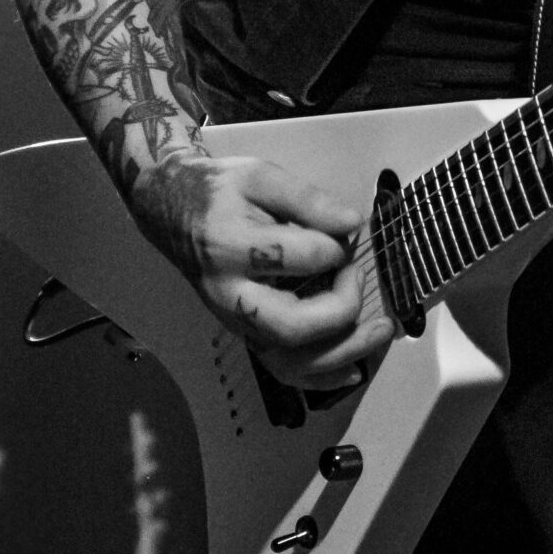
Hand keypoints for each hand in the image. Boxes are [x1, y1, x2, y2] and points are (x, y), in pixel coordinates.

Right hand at [128, 151, 393, 391]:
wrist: (172, 214)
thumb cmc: (219, 194)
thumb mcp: (260, 176)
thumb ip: (307, 198)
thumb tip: (352, 222)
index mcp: (231, 247)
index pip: (298, 257)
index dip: (335, 245)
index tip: (344, 230)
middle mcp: (230, 294)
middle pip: (291, 325)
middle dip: (343, 306)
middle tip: (356, 274)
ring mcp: (236, 321)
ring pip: (290, 360)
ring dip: (343, 351)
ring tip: (379, 330)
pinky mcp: (245, 333)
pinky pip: (282, 371)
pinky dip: (321, 377)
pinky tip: (352, 370)